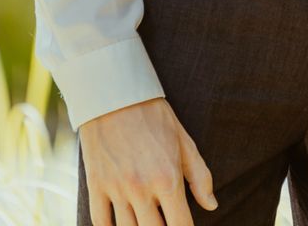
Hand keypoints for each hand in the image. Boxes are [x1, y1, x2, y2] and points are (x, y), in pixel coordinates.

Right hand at [79, 98, 216, 225]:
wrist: (114, 94)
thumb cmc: (154, 117)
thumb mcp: (184, 142)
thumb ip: (200, 177)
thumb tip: (211, 206)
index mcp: (167, 178)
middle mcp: (141, 188)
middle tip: (164, 220)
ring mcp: (116, 188)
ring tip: (145, 220)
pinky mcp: (96, 185)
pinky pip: (101, 223)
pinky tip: (121, 224)